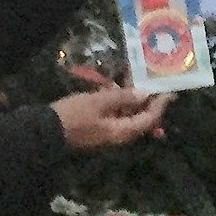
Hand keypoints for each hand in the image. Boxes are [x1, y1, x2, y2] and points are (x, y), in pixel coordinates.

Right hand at [51, 85, 169, 148]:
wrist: (45, 130)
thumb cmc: (74, 115)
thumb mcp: (98, 102)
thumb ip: (122, 97)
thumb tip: (144, 94)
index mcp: (122, 131)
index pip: (149, 119)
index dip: (159, 104)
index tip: (169, 91)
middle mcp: (119, 135)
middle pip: (141, 118)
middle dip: (148, 100)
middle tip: (154, 82)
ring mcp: (108, 132)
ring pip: (128, 115)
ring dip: (133, 99)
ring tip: (136, 80)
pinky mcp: (99, 127)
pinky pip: (116, 115)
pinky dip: (120, 102)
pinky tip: (117, 87)